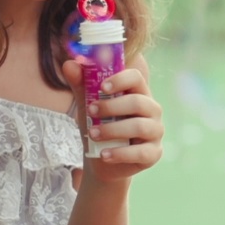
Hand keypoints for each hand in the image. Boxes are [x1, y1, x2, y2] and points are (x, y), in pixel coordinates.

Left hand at [62, 56, 163, 183]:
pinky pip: (141, 152)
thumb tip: (68, 64)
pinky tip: (104, 154)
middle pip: (138, 102)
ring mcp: (155, 132)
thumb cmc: (100, 127)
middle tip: (91, 111)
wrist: (102, 160)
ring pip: (139, 126)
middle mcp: (152, 110)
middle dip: (112, 106)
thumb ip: (81, 86)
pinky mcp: (154, 153)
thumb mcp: (88, 106)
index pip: (136, 78)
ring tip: (93, 134)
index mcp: (138, 93)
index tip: (101, 87)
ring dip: (113, 130)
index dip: (120, 80)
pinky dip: (120, 154)